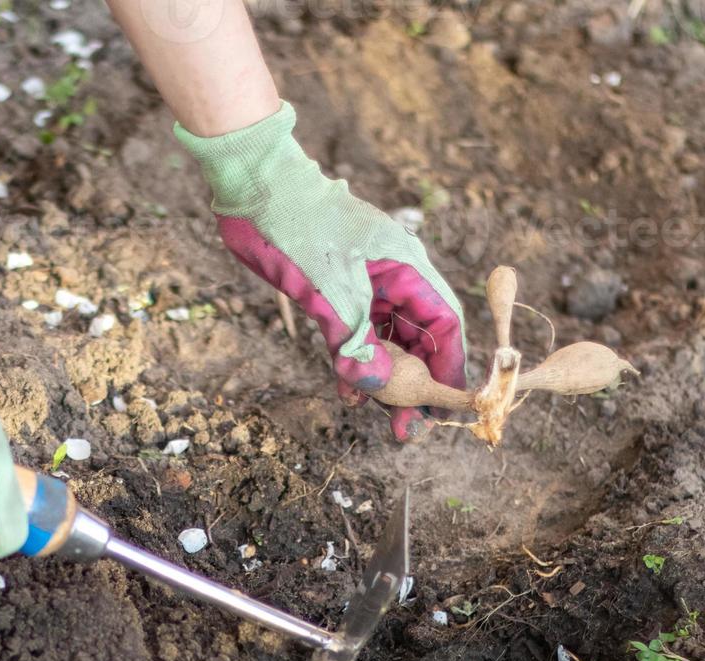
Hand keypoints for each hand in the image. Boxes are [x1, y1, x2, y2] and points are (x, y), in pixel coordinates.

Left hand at [175, 102, 465, 440]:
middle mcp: (393, 277)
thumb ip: (354, 340)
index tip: (445, 405)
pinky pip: (355, 333)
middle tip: (406, 428)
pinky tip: (345, 388)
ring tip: (378, 418)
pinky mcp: (335, 289)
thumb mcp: (329, 290)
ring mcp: (364, 283)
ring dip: (383, 378)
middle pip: (418, 338)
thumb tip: (372, 388)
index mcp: (407, 268)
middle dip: (415, 383)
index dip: (449, 366)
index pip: (445, 324)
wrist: (255, 189)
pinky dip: (353, 360)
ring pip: (386, 339)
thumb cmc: (298, 227)